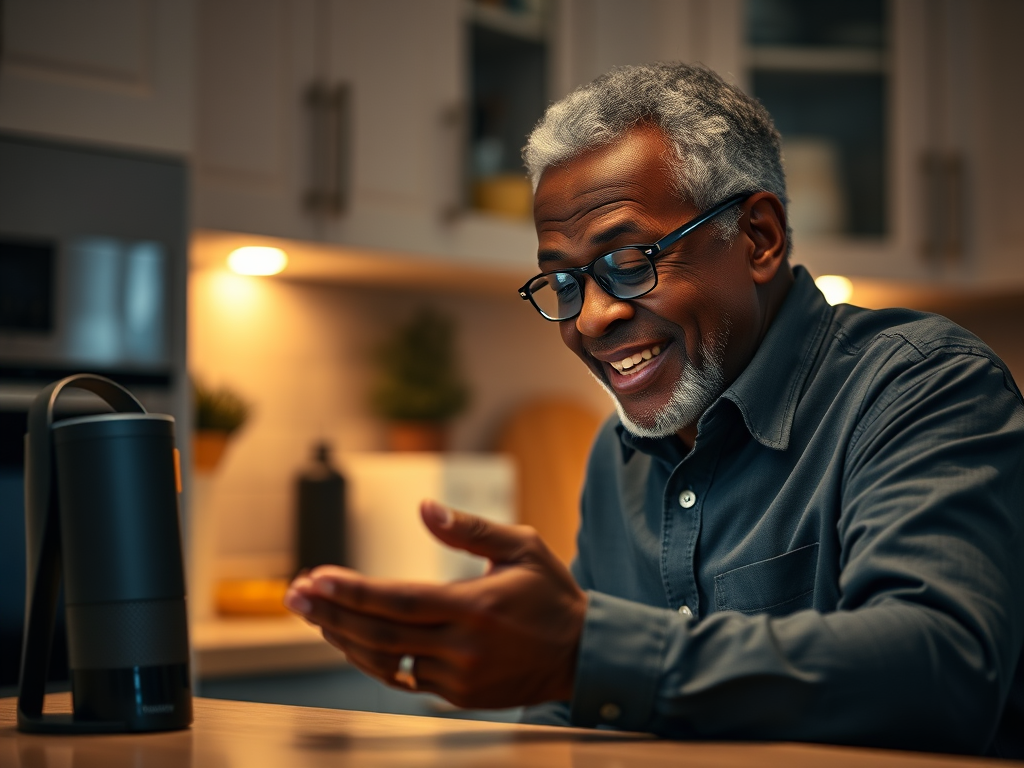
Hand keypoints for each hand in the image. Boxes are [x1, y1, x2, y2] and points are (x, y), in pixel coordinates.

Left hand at [284, 500, 586, 708]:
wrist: (582, 655)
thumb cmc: (550, 594)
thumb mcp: (521, 546)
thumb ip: (469, 528)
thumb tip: (424, 507)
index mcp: (476, 607)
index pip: (400, 600)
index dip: (354, 592)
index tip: (316, 579)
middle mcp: (463, 647)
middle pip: (380, 633)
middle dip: (331, 613)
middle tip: (293, 596)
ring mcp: (459, 677)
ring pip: (385, 661)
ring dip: (345, 637)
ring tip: (315, 615)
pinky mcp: (458, 695)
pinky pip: (404, 677)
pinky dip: (373, 658)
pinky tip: (351, 639)